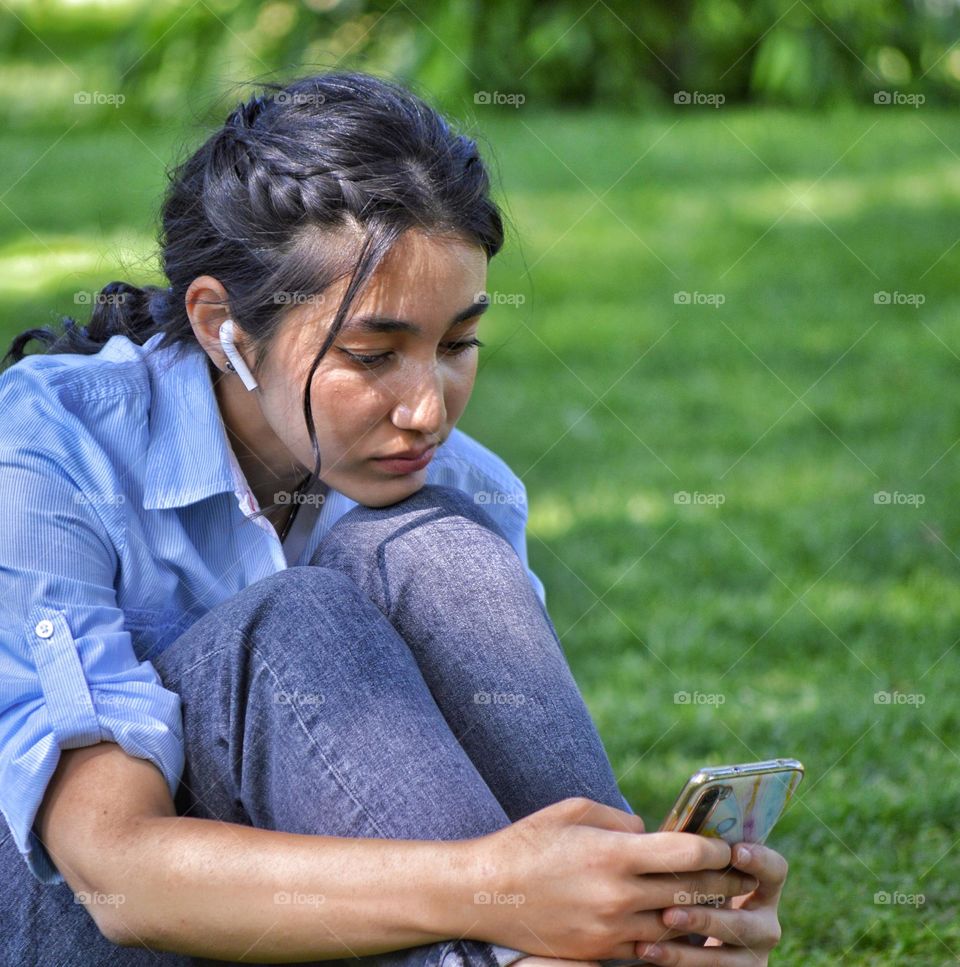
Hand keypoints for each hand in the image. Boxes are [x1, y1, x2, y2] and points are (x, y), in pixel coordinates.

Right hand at [466, 797, 758, 961]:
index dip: (716, 848)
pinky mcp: (600, 952)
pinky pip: (650, 950)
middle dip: (721, 883)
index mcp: (615, 854)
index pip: (686, 852)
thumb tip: (651, 832)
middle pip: (690, 892)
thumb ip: (621, 820)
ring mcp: (611, 929)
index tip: (728, 844)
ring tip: (720, 904)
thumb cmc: (530, 841)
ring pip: (676, 927)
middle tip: (742, 875)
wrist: (485, 893)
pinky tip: (682, 929)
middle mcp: (619, 895)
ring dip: (702, 915)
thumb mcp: (574, 811)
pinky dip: (671, 940)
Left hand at [635, 842, 787, 964]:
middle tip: (669, 911)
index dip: (761, 860)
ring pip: (723, 958)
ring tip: (652, 937)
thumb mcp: (701, 874)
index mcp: (762, 890)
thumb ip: (692, 856)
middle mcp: (764, 926)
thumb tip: (646, 826)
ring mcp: (752, 957)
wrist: (692, 936)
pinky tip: (647, 951)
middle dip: (705, 919)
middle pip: (745, 924)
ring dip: (685, 950)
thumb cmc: (691, 888)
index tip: (735, 851)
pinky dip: (674, 961)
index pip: (775, 871)